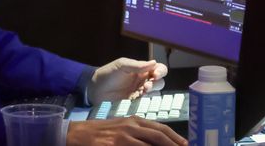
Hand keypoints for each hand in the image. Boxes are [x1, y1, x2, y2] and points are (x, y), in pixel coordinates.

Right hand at [66, 117, 186, 145]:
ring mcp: (123, 137)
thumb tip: (157, 140)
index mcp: (134, 121)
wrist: (77, 134)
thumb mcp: (122, 127)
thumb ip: (138, 133)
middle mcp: (131, 126)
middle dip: (174, 145)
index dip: (175, 138)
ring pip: (150, 144)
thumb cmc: (101, 132)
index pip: (161, 128)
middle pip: (159, 136)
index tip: (186, 145)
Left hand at [88, 58, 167, 104]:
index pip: (158, 69)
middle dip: (156, 84)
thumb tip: (154, 63)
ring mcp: (140, 93)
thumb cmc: (108, 74)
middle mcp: (143, 81)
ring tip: (141, 91)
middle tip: (146, 86)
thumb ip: (137, 65)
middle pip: (160, 82)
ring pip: (155, 93)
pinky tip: (137, 98)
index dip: (160, 72)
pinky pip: (147, 103)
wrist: (95, 90)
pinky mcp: (136, 103)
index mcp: (141, 69)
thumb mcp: (121, 65)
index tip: (154, 75)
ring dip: (152, 92)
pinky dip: (145, 101)